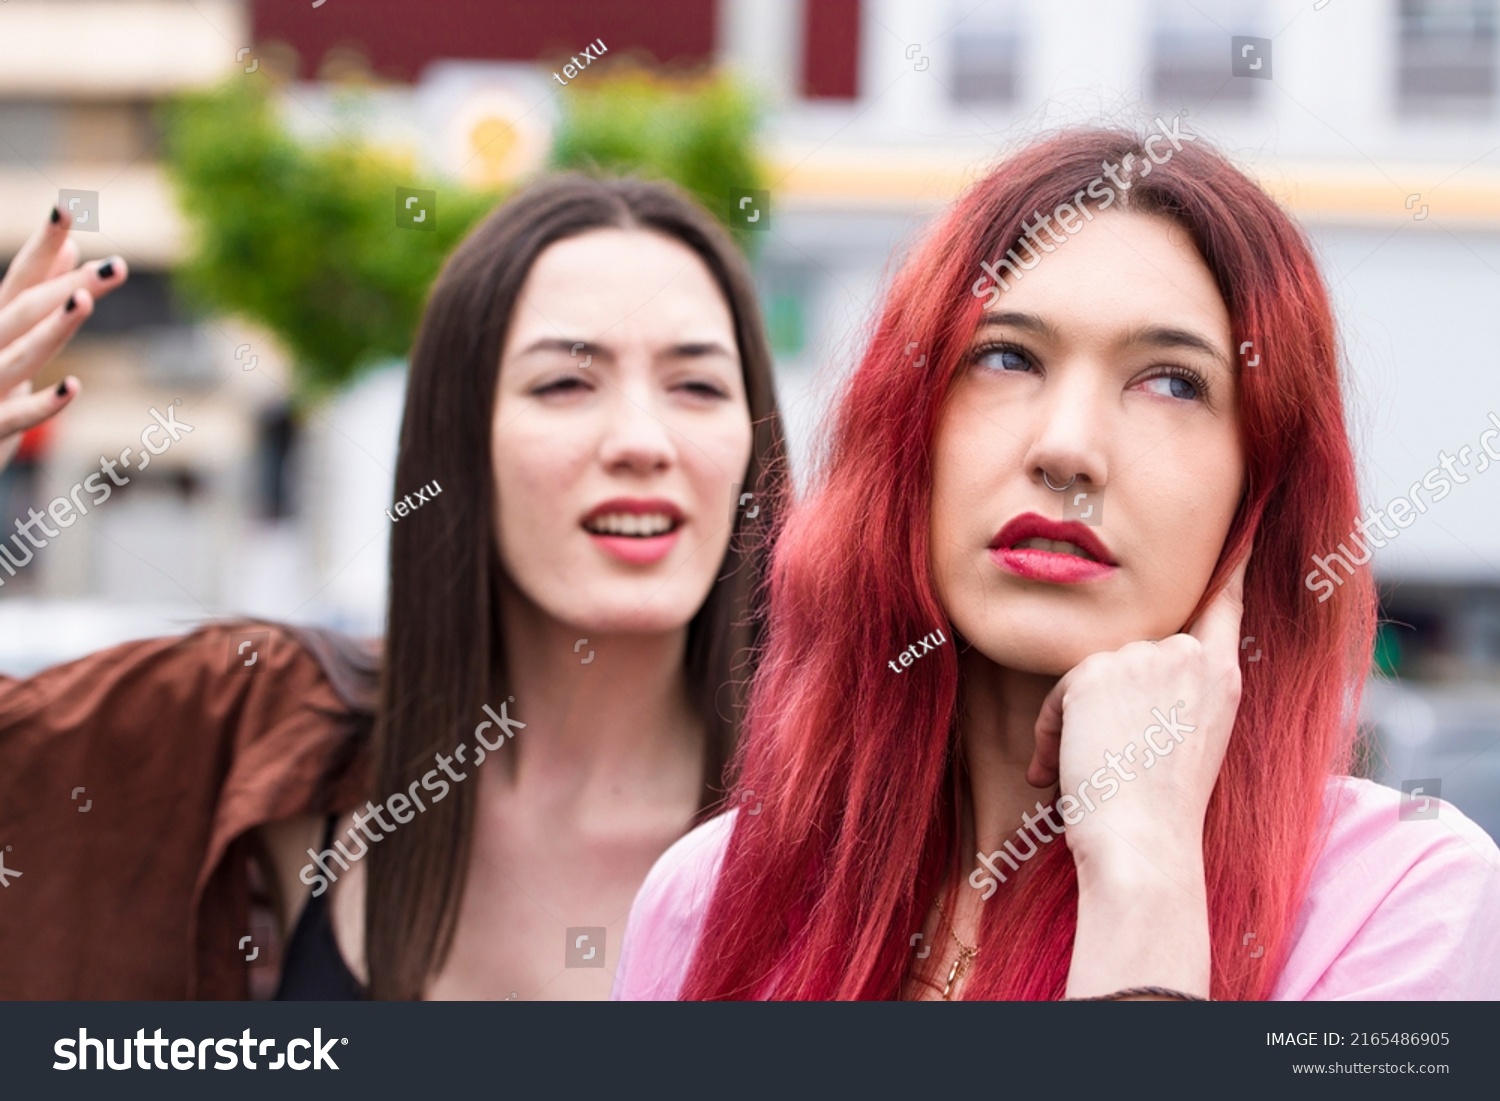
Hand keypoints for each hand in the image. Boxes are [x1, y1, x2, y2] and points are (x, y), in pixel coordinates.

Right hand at [0, 206, 128, 468]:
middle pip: (29, 309)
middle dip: (70, 285)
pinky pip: (19, 416)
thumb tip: (71, 245)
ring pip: (22, 354)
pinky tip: (73, 387)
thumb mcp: (14, 332)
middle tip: (118, 265)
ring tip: (85, 301)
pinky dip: (44, 404)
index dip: (45, 244)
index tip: (68, 208)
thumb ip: (40, 290)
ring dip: (54, 329)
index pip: (25, 277)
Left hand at [1027, 553, 1247, 871]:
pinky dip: (1049, 736)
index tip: (1243, 529)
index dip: (1233, 565)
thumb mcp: (1188, 742)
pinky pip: (1057, 696)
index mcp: (1222, 677)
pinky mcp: (1098, 671)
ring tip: (1084, 777)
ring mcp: (1146, 659)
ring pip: (1088, 678)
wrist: (1143, 845)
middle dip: (1102, 705)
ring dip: (1071, 727)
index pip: (1226, 605)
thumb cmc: (1160, 814)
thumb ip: (1172, 695)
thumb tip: (1117, 684)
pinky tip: (1059, 772)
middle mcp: (1189, 657)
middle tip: (1106, 765)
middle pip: (1128, 655)